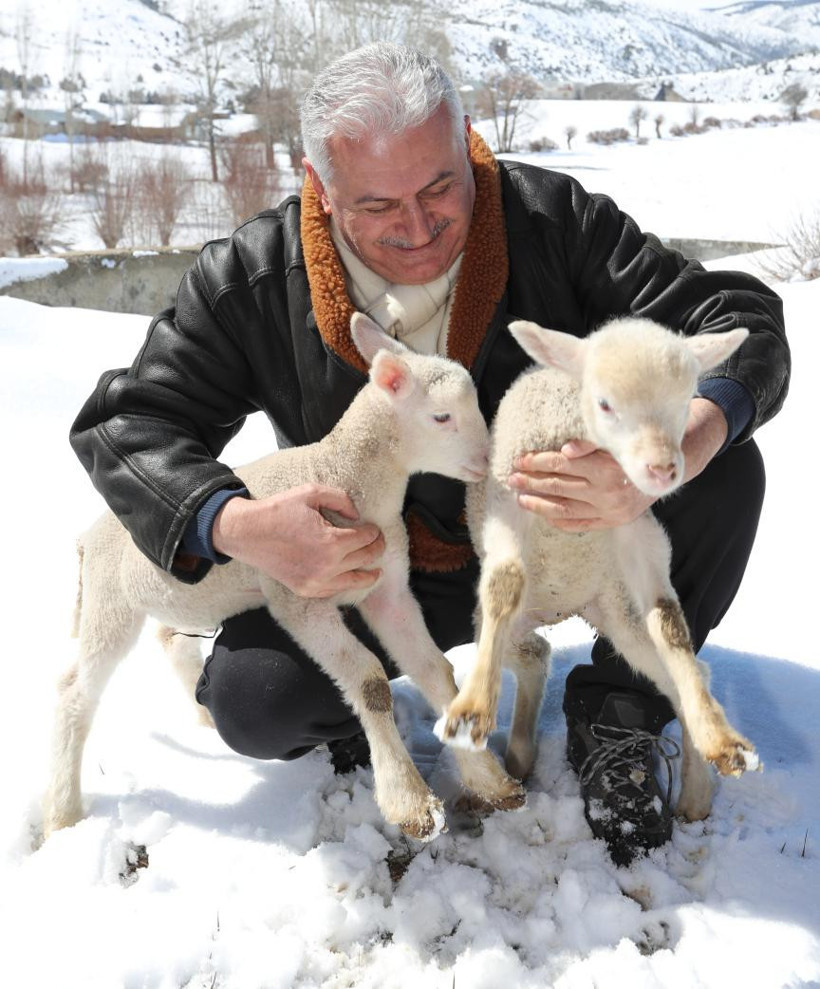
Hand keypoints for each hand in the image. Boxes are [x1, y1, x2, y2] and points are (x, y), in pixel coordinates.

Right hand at [212, 483, 384, 597]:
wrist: (247, 533)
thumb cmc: (278, 511)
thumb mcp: (311, 492)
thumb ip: (341, 499)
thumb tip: (357, 515)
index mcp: (332, 542)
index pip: (366, 539)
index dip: (373, 532)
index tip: (374, 528)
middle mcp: (328, 566)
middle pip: (365, 559)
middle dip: (376, 549)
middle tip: (380, 543)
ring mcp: (316, 582)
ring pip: (354, 582)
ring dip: (369, 575)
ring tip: (377, 572)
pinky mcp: (305, 589)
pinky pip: (334, 591)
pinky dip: (346, 585)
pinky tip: (351, 579)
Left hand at [508, 397, 728, 531]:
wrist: (666, 471)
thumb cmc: (633, 450)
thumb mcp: (615, 441)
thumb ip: (590, 445)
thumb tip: (566, 449)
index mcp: (607, 467)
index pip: (563, 465)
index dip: (538, 462)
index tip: (520, 460)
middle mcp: (608, 492)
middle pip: (559, 487)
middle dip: (532, 481)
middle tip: (511, 478)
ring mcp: (609, 510)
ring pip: (565, 509)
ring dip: (539, 503)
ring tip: (520, 498)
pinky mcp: (612, 522)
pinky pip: (579, 524)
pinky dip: (559, 520)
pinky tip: (543, 513)